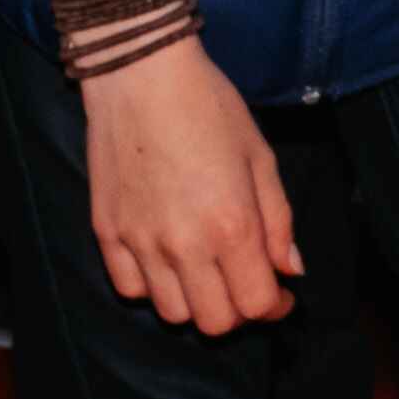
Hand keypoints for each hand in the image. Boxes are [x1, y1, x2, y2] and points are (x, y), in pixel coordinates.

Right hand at [75, 31, 302, 335]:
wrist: (141, 76)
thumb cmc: (210, 107)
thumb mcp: (259, 156)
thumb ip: (278, 220)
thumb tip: (291, 270)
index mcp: (231, 224)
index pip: (256, 304)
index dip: (276, 307)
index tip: (282, 295)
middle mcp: (184, 245)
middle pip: (214, 322)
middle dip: (238, 310)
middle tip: (245, 282)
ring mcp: (140, 243)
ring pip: (171, 313)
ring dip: (196, 301)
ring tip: (207, 269)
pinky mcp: (107, 234)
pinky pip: (130, 289)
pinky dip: (153, 286)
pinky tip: (167, 258)